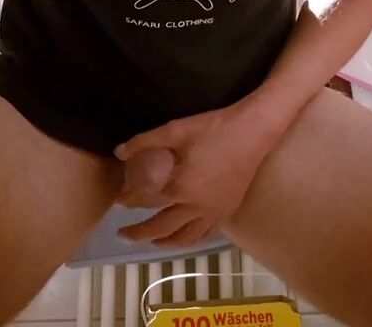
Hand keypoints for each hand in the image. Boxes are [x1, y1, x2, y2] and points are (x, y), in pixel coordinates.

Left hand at [115, 102, 275, 247]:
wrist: (253, 132)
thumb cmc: (213, 129)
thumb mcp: (176, 130)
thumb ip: (145, 141)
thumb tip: (119, 151)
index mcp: (180, 188)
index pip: (147, 201)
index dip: (129, 201)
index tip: (118, 199)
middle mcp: (196, 207)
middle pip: (162, 228)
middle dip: (139, 233)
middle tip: (122, 233)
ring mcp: (214, 212)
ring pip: (185, 238)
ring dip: (164, 242)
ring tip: (151, 241)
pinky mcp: (228, 211)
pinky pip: (206, 234)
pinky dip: (191, 240)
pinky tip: (185, 236)